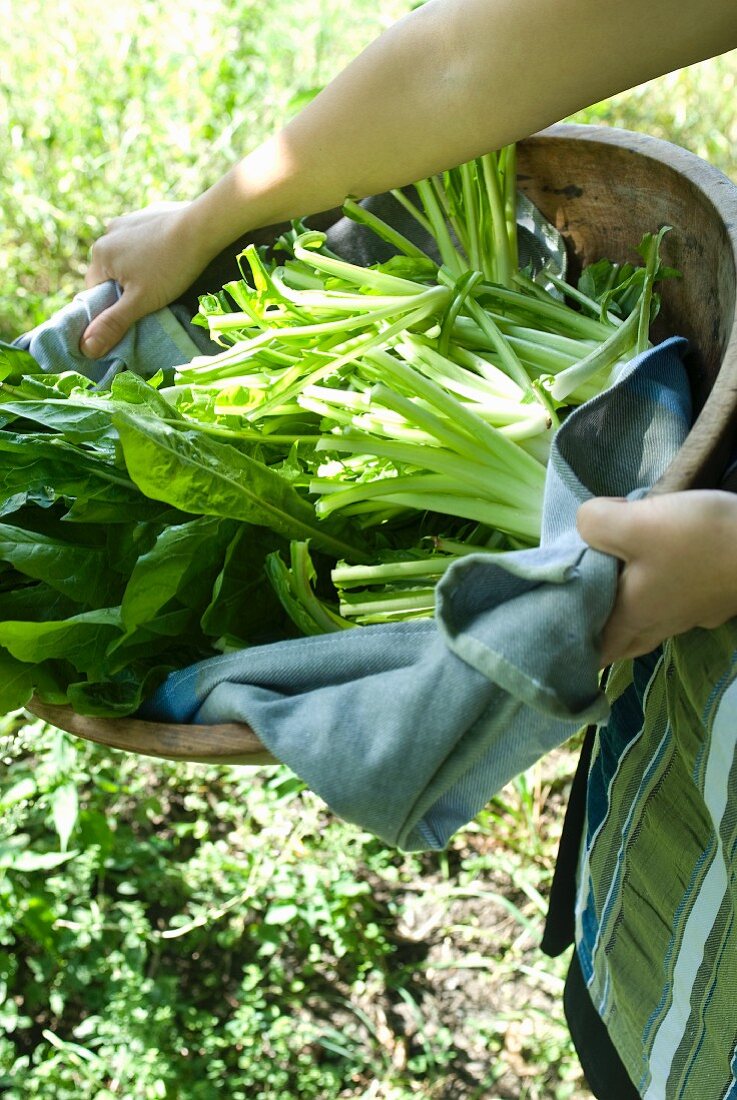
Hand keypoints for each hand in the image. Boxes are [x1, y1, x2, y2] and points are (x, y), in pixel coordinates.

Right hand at [81, 201, 213, 358]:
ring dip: (138, 271)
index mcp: (99, 254)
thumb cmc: (170, 268)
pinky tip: (168, 259)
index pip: (95, 292)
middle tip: (151, 299)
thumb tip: (85, 348)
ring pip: (127, 258)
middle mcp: (107, 234)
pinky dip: (151, 253)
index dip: (112, 308)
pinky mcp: (147, 215)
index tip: (133, 314)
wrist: (202, 228)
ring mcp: (128, 222)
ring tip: (162, 279)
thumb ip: (112, 324)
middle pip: (111, 274)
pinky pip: (142, 242)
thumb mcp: (140, 302)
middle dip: (126, 289)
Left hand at [577, 491, 736, 665]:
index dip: (575, 651)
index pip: (596, 651)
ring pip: (651, 622)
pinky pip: (676, 602)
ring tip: (613, 587)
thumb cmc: (697, 541)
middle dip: (602, 634)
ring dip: (631, 612)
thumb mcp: (632, 523)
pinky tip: (660, 571)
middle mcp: (661, 623)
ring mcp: (692, 613)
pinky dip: (661, 593)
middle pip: (624, 640)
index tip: (558, 637)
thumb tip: (586, 525)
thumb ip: (593, 524)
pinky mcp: (714, 597)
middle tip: (581, 613)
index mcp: (632, 616)